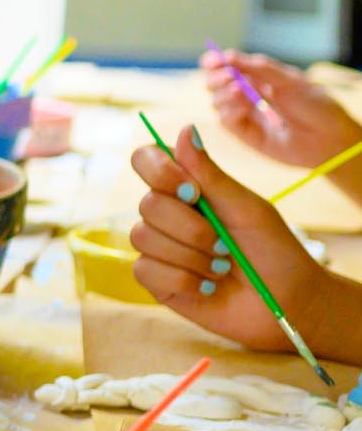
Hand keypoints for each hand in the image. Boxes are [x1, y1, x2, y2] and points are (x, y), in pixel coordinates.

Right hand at [129, 124, 326, 352]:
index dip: (159, 171)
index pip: (146, 160)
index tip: (192, 191)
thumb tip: (184, 128)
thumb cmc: (273, 250)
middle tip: (225, 244)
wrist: (286, 302)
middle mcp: (167, 215)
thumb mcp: (246, 208)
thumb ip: (211, 174)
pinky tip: (206, 287)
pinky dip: (182, 279)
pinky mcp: (155, 280)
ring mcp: (158, 247)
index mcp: (187, 189)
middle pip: (147, 205)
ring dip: (191, 256)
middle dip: (191, 228)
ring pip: (143, 238)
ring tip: (221, 269)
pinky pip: (145, 270)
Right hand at [202, 49, 361, 169]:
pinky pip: (225, 120)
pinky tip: (244, 107)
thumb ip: (260, 68)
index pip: (226, 66)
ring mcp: (244, 114)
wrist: (329, 138)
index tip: (212, 60)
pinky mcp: (244, 133)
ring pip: (216, 101)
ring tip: (240, 92)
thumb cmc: (316, 106)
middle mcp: (247, 94)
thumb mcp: (290, 81)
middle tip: (230, 77)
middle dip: (216, 78)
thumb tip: (228, 55)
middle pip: (214, 83)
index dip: (214, 62)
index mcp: (257, 76)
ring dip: (223, 94)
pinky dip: (229, 110)